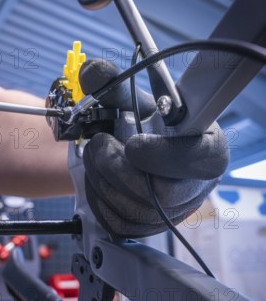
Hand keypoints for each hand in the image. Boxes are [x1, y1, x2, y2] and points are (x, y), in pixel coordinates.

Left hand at [79, 59, 228, 236]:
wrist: (138, 149)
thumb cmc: (145, 124)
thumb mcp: (135, 99)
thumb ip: (114, 84)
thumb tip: (93, 73)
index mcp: (207, 148)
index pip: (201, 160)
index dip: (163, 156)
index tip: (132, 144)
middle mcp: (196, 186)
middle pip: (161, 194)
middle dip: (117, 168)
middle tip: (99, 144)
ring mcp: (174, 212)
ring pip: (135, 211)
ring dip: (101, 180)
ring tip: (95, 156)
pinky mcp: (149, 227)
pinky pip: (119, 223)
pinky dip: (97, 198)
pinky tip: (97, 177)